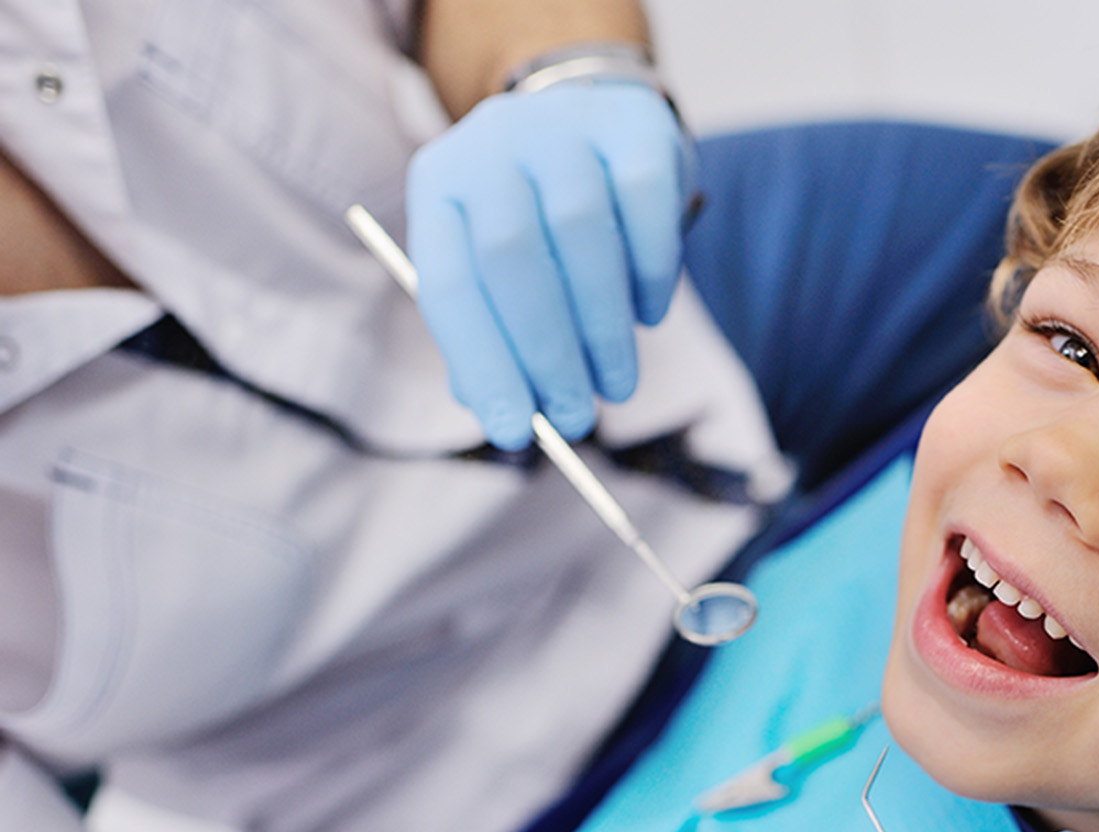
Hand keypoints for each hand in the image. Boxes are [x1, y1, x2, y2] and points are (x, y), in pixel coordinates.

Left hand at [406, 81, 690, 449]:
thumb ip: (492, 335)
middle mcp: (490, 141)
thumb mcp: (498, 269)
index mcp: (440, 185)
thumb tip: (503, 414)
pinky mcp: (635, 125)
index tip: (513, 433)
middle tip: (575, 419)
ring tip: (617, 384)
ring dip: (602, 328)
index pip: (449, 283)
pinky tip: (649, 316)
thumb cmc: (540, 222)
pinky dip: (651, 277)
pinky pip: (645, 208)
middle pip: (511, 256)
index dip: (481, 363)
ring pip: (580, 233)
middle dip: (546, 352)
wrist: (596, 124)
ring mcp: (563, 125)